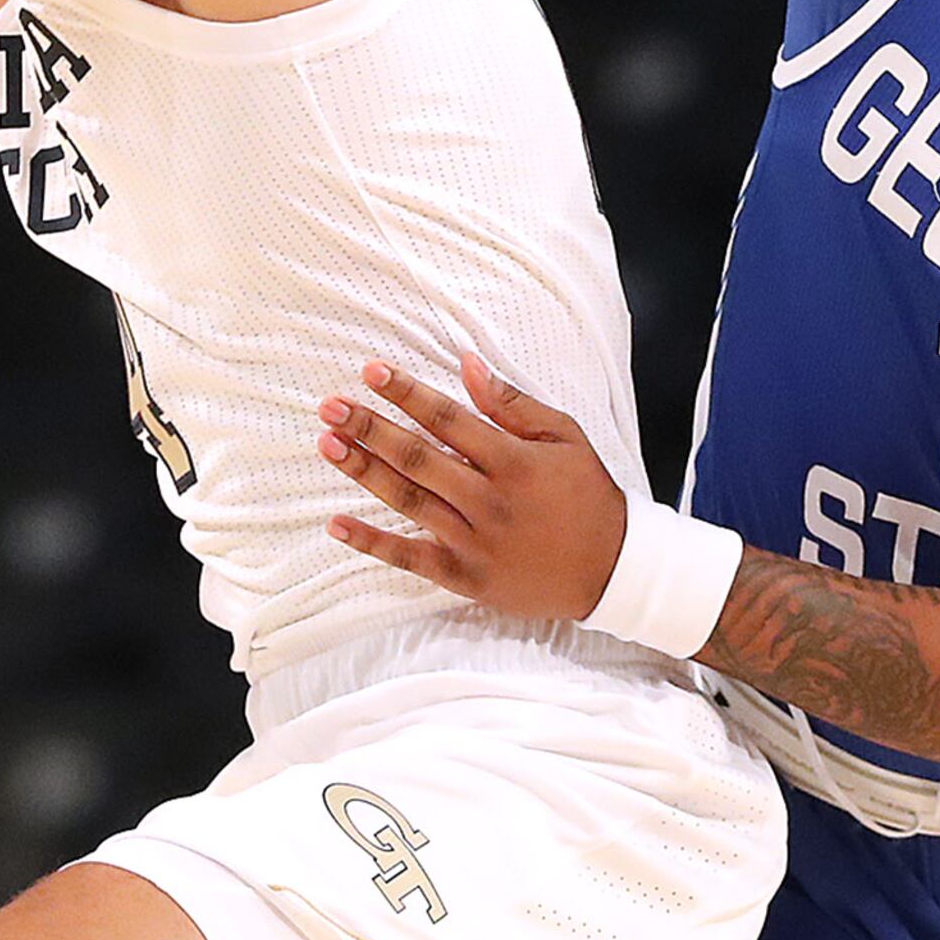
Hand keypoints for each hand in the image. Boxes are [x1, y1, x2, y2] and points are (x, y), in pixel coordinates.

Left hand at [315, 355, 630, 621]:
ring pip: (408, 501)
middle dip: (370, 428)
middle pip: (417, 457)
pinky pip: (410, 558)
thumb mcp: (564, 437)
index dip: (407, 393)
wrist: (612, 571)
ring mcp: (474, 542)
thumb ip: (512, 403)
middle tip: (331, 406)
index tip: (370, 371)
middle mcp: (489, 500)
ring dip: (364, 472)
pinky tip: (337, 523)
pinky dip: (372, 542)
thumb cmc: (588, 495)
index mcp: (514, 461)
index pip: (448, 418)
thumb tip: (467, 362)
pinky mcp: (465, 576)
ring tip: (327, 444)